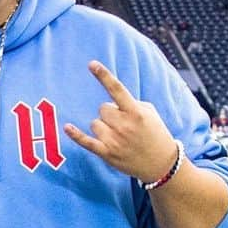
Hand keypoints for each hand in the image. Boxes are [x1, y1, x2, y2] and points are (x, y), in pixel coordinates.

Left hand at [64, 61, 178, 183]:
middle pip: (102, 108)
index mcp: (136, 112)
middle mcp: (124, 125)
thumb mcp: (149, 113)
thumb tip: (110, 102)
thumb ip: (130, 104)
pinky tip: (67, 127)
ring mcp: (114, 140)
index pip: (117, 89)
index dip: (104, 76)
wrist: (160, 163)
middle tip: (123, 124)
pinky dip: (76, 135)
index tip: (92, 64)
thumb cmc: (154, 133)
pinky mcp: (107, 153)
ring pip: (95, 123)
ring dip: (103, 127)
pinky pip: (86, 142)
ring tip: (118, 136)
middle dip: (110, 113)